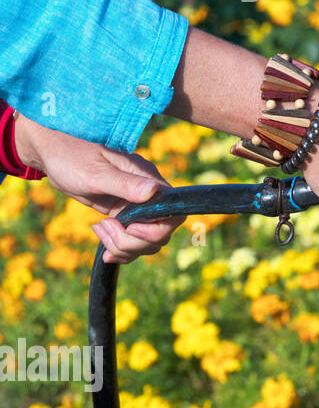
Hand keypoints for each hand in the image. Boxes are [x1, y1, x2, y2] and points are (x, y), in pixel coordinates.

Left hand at [12, 114, 181, 263]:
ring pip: (147, 243)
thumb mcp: (96, 172)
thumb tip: (153, 191)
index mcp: (149, 180)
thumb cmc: (74, 157)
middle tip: (105, 228)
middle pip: (161, 234)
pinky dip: (120, 251)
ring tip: (100, 230)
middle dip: (133, 242)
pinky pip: (133, 242)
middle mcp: (150, 196)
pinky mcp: (125, 216)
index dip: (155, 230)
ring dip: (124, 247)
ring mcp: (138, 208)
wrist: (57, 157)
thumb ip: (125, 183)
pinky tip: (104, 248)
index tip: (129, 227)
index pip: (172, 214)